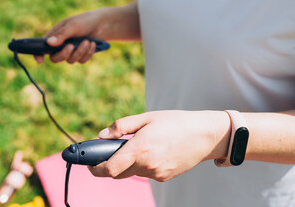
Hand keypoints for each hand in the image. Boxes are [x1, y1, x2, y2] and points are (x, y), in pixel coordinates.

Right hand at [35, 10, 103, 63]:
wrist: (102, 24)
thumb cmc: (84, 21)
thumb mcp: (72, 26)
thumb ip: (61, 35)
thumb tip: (48, 43)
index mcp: (54, 36)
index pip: (41, 47)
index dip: (38, 55)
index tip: (40, 61)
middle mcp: (60, 45)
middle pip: (55, 58)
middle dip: (64, 54)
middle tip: (72, 46)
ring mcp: (71, 51)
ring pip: (70, 60)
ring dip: (80, 52)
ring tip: (88, 41)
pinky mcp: (81, 55)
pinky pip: (82, 61)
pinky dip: (88, 53)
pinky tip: (93, 44)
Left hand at [88, 110, 230, 181]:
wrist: (205, 135)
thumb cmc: (176, 122)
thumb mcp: (147, 117)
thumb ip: (121, 126)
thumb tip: (102, 135)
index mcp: (140, 148)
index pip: (109, 168)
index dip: (95, 167)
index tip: (90, 163)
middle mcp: (147, 165)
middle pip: (118, 173)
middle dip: (110, 164)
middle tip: (113, 149)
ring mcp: (157, 173)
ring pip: (133, 172)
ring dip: (129, 162)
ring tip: (143, 144)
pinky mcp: (165, 177)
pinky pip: (147, 173)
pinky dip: (143, 164)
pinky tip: (155, 150)